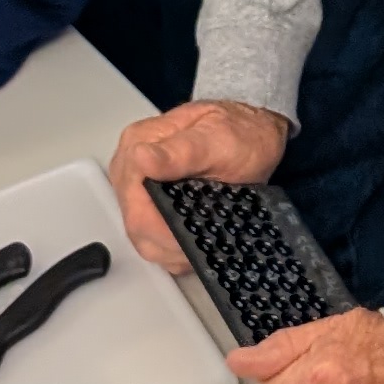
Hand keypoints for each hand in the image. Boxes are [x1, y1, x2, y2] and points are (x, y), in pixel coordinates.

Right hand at [107, 98, 292, 271]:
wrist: (253, 133)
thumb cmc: (240, 134)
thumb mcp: (219, 140)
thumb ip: (180, 153)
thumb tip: (141, 158)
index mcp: (138, 143)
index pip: (134, 202)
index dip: (161, 228)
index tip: (194, 232)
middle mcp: (130, 167)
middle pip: (136, 225)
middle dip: (171, 242)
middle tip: (207, 239)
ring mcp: (136, 188)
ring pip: (143, 238)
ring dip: (173, 250)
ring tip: (204, 241)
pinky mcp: (147, 205)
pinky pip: (151, 240)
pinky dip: (174, 250)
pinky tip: (195, 242)